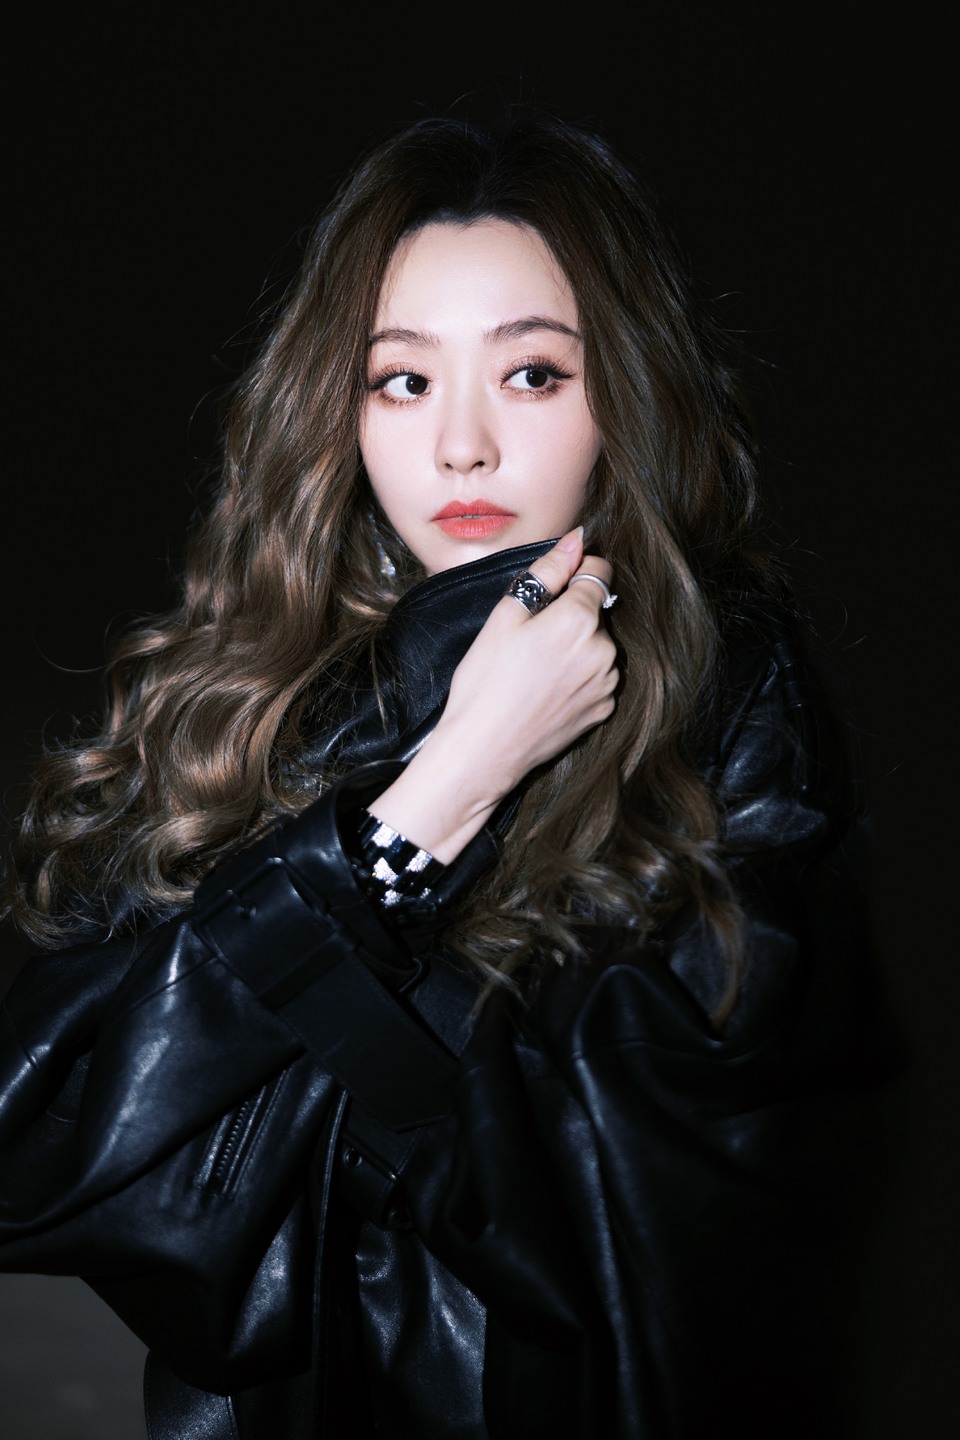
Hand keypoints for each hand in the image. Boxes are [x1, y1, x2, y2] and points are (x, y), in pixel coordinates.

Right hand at [368, 529, 618, 861]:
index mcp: (580, 619)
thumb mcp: (506, 615)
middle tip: (527, 641)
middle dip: (569, 616)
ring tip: (534, 670)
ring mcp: (607, 683)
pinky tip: (545, 690)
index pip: (598, 572)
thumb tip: (577, 539)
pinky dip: (578, 678)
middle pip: (595, 612)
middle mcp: (604, 649)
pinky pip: (597, 679)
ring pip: (596, 646)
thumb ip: (547, 571)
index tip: (550, 591)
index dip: (574, 574)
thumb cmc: (484, 681)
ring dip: (576, 648)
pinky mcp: (603, 710)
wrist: (483, 750)